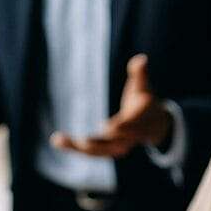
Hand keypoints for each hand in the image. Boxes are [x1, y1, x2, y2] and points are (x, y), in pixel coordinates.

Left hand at [51, 54, 171, 157]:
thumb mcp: (143, 87)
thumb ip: (140, 74)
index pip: (130, 126)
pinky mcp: (106, 150)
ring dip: (78, 148)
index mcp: (138, 122)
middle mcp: (129, 138)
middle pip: (113, 144)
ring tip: (57, 139)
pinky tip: (56, 141)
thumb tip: (141, 59)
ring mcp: (118, 146)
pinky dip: (74, 148)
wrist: (155, 126)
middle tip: (82, 141)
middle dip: (97, 143)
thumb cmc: (144, 101)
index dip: (120, 127)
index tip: (106, 128)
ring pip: (98, 151)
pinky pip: (90, 152)